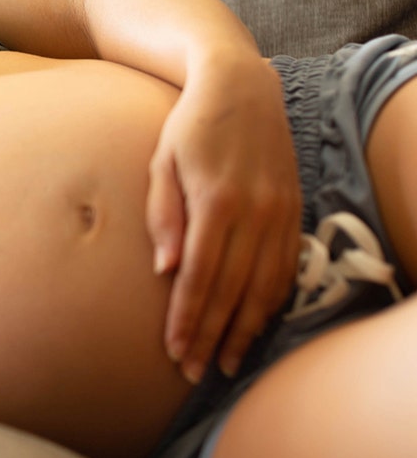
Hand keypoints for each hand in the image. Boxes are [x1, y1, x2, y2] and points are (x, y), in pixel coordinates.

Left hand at [146, 57, 300, 383]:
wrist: (242, 86)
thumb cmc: (190, 125)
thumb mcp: (163, 161)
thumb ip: (163, 214)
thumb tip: (167, 269)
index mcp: (216, 199)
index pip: (201, 274)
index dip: (188, 317)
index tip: (175, 350)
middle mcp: (255, 210)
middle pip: (233, 289)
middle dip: (212, 335)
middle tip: (195, 371)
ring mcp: (280, 211)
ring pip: (265, 286)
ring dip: (245, 329)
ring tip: (226, 362)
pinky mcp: (294, 210)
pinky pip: (285, 267)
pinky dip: (271, 301)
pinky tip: (255, 325)